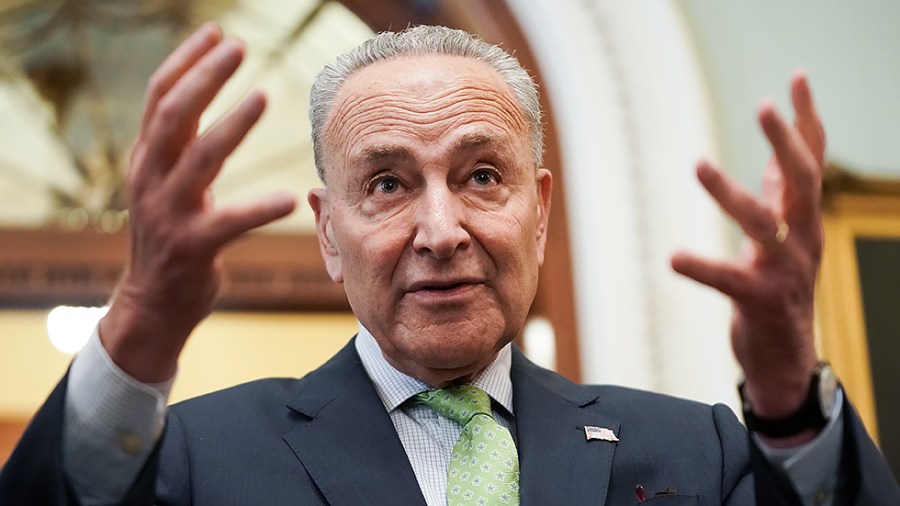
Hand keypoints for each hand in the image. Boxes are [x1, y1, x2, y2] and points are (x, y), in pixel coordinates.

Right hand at [99, 23, 295, 382]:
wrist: (152, 302)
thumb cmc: (170, 237)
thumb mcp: (165, 185)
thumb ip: (178, 145)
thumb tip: (198, 97)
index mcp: (146, 160)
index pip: (160, 97)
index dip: (186, 61)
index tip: (216, 32)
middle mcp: (150, 180)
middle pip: (173, 115)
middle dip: (206, 77)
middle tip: (239, 47)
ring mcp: (168, 214)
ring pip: (199, 158)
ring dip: (232, 124)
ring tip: (263, 95)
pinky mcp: (192, 247)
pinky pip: (230, 222)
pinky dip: (259, 208)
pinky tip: (289, 198)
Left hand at [672, 72, 825, 440]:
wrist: (786, 358)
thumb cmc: (778, 289)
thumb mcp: (783, 237)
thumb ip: (780, 198)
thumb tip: (777, 158)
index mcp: (803, 220)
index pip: (812, 160)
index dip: (806, 119)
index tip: (798, 78)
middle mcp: (802, 240)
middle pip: (802, 181)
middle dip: (785, 142)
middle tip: (765, 106)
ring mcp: (785, 271)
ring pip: (762, 224)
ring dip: (730, 193)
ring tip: (699, 164)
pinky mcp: (760, 302)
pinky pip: (728, 280)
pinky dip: (701, 267)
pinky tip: (674, 257)